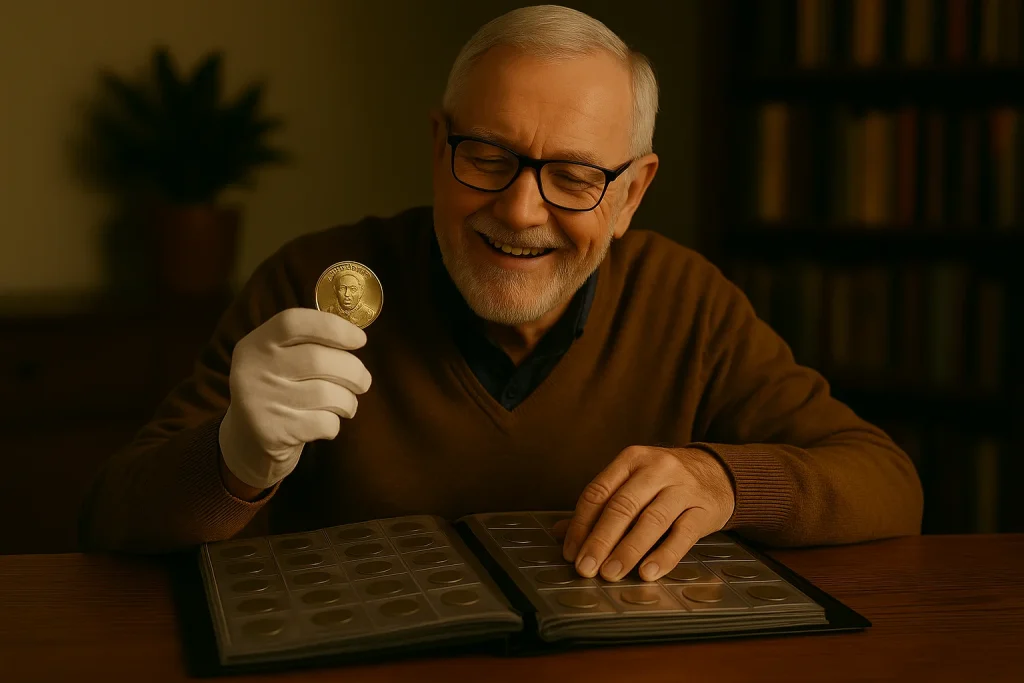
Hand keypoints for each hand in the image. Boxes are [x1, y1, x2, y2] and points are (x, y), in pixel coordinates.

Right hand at [218, 308, 371, 491]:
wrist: (249, 441)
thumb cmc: (280, 390)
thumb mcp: (281, 360)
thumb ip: (310, 344)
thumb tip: (356, 337)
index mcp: (257, 344)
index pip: (293, 322)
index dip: (332, 327)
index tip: (360, 339)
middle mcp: (253, 369)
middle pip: (318, 360)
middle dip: (354, 371)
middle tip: (364, 381)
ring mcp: (260, 402)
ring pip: (326, 394)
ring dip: (348, 401)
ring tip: (347, 405)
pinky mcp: (271, 432)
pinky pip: (323, 423)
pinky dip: (334, 424)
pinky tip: (326, 423)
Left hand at [560, 446, 734, 581]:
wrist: (718, 473)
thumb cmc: (665, 482)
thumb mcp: (632, 483)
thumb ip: (600, 506)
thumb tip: (561, 533)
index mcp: (631, 460)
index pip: (598, 492)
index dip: (581, 524)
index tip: (571, 552)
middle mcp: (656, 469)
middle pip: (622, 506)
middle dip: (600, 540)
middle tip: (586, 568)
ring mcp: (682, 488)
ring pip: (650, 520)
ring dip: (628, 550)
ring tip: (611, 573)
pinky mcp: (703, 509)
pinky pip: (681, 535)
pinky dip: (663, 555)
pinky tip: (647, 572)